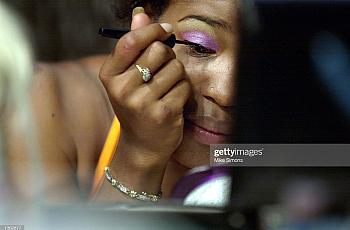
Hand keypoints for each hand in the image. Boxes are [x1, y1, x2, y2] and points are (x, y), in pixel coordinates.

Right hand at [99, 13, 190, 167]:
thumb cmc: (136, 106)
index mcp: (109, 75)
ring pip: (176, 68)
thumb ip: (134, 44)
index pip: (131, 41)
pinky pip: (185, 86)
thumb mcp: (127, 77)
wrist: (142, 145)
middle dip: (168, 56)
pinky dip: (184, 91)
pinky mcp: (163, 113)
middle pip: (159, 51)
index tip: (165, 30)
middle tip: (164, 70)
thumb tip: (140, 13)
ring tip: (167, 89)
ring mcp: (142, 103)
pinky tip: (174, 102)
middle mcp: (122, 89)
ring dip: (178, 75)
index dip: (152, 31)